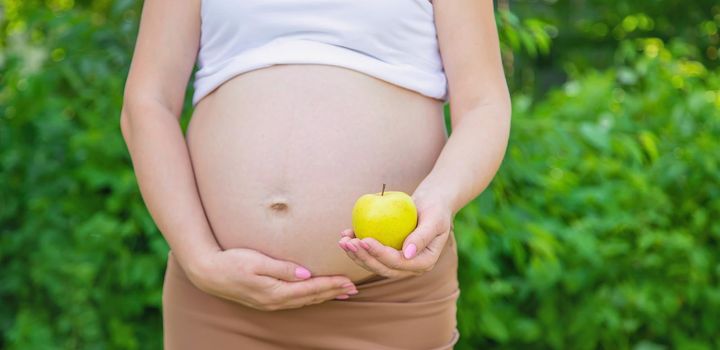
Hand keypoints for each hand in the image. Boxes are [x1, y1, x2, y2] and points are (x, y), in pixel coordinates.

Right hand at [185, 248, 357, 310]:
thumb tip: (306, 273)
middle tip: (353, 288)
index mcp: (276, 292)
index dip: (331, 284)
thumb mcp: (257, 261)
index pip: (311, 288)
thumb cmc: (231, 262)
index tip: (349, 281)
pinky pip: (295, 300)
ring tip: (340, 292)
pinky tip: (315, 294)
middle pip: (311, 297)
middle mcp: (275, 301)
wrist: (207, 273)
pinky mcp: (266, 300)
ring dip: (324, 296)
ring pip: (304, 300)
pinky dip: (310, 296)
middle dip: (333, 292)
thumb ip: (282, 268)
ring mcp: (270, 303)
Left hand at [337, 193, 453, 277]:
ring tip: (343, 241)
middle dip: (363, 257)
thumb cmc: (436, 208)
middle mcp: (410, 266)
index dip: (379, 254)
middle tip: (348, 243)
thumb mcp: (435, 220)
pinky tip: (345, 234)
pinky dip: (357, 246)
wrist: (432, 203)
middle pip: (383, 267)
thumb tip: (407, 254)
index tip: (364, 239)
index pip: (398, 262)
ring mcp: (398, 262)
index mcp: (424, 262)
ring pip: (374, 263)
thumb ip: (423, 237)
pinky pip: (370, 253)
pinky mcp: (388, 253)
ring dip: (356, 255)